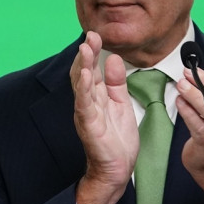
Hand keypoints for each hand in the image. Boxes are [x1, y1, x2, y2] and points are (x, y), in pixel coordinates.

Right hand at [71, 31, 138, 203]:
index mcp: (97, 97)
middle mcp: (88, 103)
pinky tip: (85, 75)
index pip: (92, 70)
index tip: (96, 35)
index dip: (93, 52)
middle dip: (87, 53)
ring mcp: (87, 113)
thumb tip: (113, 58)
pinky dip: (84, 89)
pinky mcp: (89, 125)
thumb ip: (116, 82)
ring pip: (82, 85)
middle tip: (91, 35)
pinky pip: (85, 104)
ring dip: (83, 66)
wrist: (117, 169)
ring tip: (85, 48)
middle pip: (84, 73)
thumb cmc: (117, 140)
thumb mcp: (121, 104)